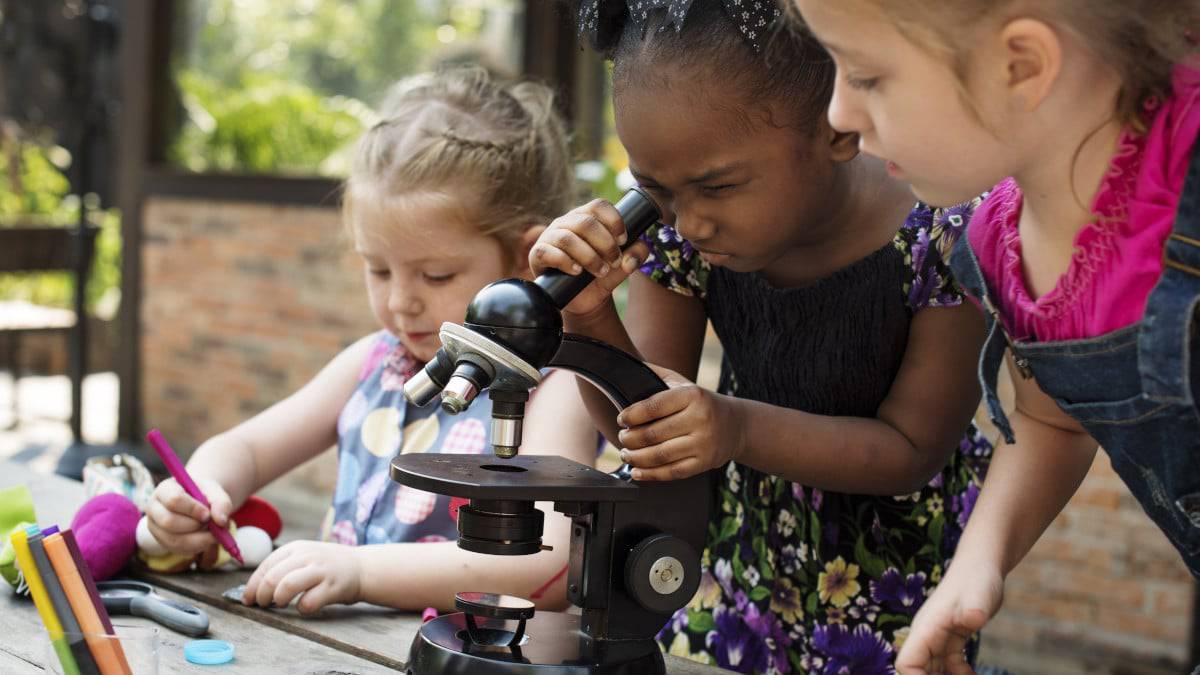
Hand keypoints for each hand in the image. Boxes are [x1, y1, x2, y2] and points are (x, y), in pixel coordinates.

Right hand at [146, 477, 233, 554]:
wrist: (198, 502)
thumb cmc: (204, 494)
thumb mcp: (215, 492)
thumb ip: (221, 503)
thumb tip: (221, 522)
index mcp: (165, 489)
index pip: (174, 500)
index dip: (193, 509)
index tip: (207, 514)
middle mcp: (154, 508)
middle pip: (169, 522)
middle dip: (194, 525)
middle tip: (209, 523)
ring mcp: (155, 527)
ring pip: (173, 539)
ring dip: (198, 539)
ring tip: (212, 531)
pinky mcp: (162, 541)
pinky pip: (179, 549)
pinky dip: (197, 546)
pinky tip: (206, 538)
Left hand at [243, 541, 362, 614]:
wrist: (362, 567)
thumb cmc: (327, 566)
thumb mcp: (305, 556)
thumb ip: (283, 567)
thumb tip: (254, 588)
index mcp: (296, 548)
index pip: (265, 566)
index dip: (252, 585)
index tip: (248, 599)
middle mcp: (307, 556)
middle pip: (272, 578)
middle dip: (261, 596)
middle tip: (262, 605)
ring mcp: (320, 571)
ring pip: (287, 587)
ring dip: (278, 599)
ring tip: (280, 604)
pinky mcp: (332, 587)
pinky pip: (308, 602)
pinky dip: (301, 608)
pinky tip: (304, 606)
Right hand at [529, 199, 649, 318]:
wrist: (583, 299)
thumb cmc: (601, 274)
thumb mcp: (623, 265)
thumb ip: (636, 255)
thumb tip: (630, 258)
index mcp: (586, 217)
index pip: (599, 205)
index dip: (614, 220)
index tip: (624, 240)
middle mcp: (566, 222)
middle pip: (586, 222)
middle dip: (606, 244)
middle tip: (615, 262)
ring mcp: (550, 237)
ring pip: (568, 238)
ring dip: (589, 257)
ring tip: (600, 271)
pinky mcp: (538, 254)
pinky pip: (547, 252)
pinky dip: (565, 262)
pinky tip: (577, 272)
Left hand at [615, 364, 744, 480]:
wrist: (735, 425)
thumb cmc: (701, 403)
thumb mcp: (683, 382)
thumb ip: (655, 373)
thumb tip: (626, 367)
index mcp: (692, 395)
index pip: (654, 406)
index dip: (632, 415)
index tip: (621, 420)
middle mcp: (700, 419)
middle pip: (653, 433)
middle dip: (630, 438)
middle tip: (622, 438)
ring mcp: (703, 443)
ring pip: (660, 455)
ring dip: (636, 457)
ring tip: (626, 453)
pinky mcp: (704, 463)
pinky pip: (672, 472)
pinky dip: (650, 474)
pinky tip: (637, 471)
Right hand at [895, 561, 1002, 673]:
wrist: (981, 564)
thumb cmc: (977, 577)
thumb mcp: (978, 595)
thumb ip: (974, 608)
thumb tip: (975, 618)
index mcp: (925, 629)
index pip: (907, 664)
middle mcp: (927, 636)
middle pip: (919, 672)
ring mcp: (938, 638)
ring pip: (934, 671)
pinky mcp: (952, 638)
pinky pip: (951, 666)